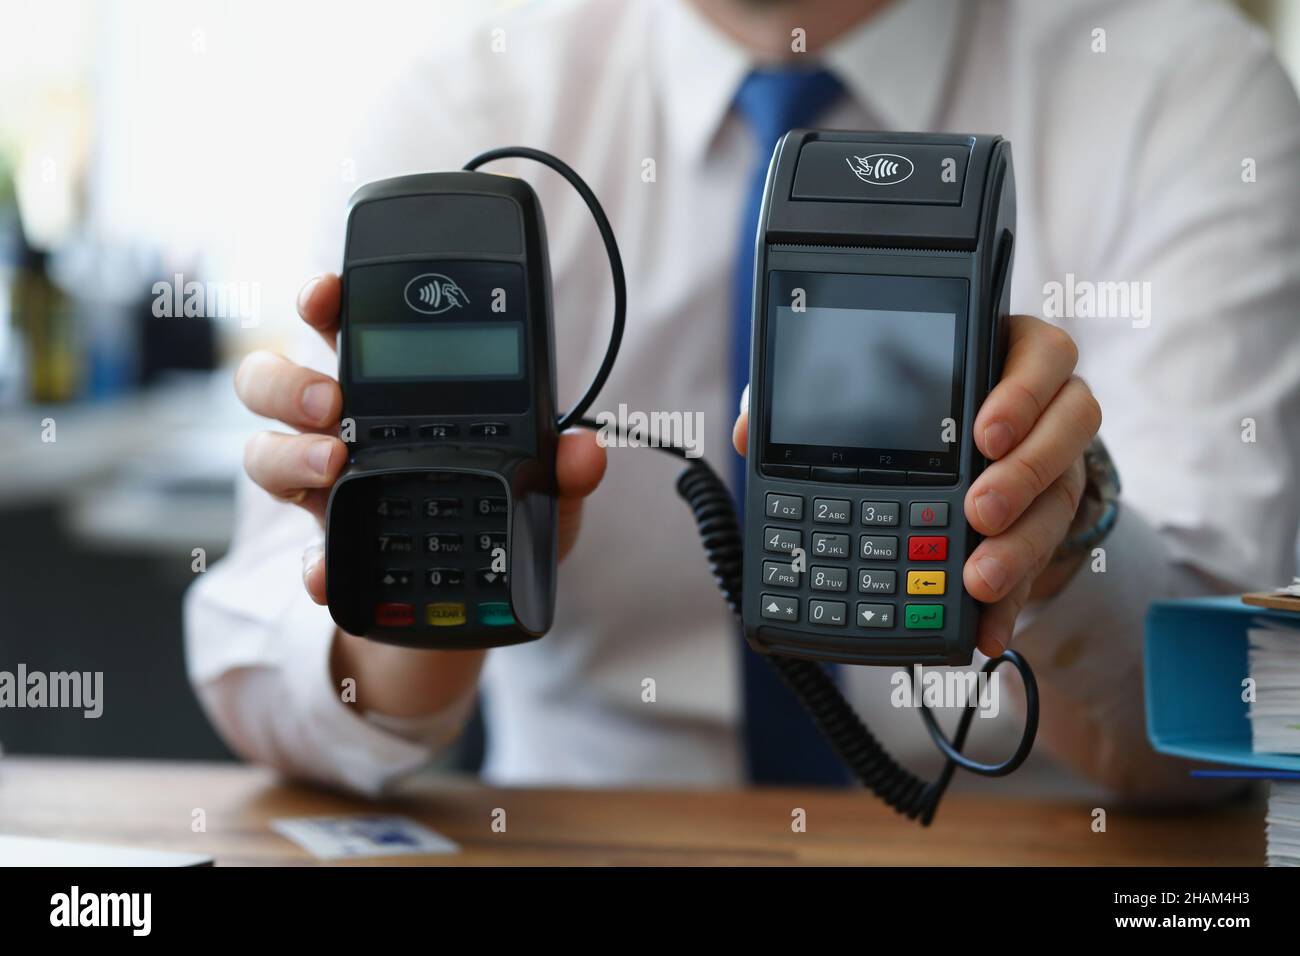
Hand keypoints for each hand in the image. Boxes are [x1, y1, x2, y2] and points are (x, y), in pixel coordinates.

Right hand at [234, 273, 607, 605]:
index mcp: (389, 393)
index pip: (341, 329)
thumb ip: (562, 467)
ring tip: (334, 463)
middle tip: (333, 400)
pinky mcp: (329, 550)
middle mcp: (342, 430)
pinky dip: (314, 562)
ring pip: (263, 453)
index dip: (323, 302)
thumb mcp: (543, 491)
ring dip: (287, 453)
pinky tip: (329, 570)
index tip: (324, 293)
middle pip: (274, 382)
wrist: (478, 602)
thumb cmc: (500, 520)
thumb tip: (585, 449)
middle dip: (288, 380)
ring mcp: (325, 488)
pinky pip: (303, 552)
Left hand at [732, 314, 1100, 657]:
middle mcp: (1050, 410)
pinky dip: (1014, 599)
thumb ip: (820, 396)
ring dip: (1020, 547)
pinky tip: (985, 628)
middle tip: (974, 511)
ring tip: (975, 580)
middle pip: (1071, 429)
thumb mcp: (870, 391)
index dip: (1022, 392)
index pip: (1044, 356)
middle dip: (1022, 476)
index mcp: (1011, 356)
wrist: (968, 453)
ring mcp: (1058, 468)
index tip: (982, 433)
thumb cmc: (913, 406)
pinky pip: (1045, 563)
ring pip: (1061, 502)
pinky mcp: (1050, 524)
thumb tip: (751, 434)